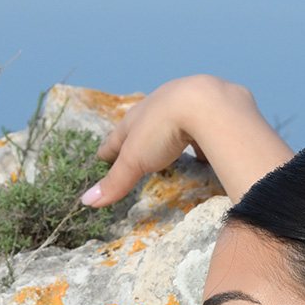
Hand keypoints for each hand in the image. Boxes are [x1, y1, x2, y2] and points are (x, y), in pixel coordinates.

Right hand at [86, 75, 293, 207]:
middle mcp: (164, 104)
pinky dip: (205, 136)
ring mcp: (192, 103)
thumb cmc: (164, 130)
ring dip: (173, 131)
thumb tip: (86, 202)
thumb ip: (116, 181)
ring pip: (178, 119)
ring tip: (172, 145)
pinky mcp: (219, 109)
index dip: (110, 148)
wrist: (208, 104)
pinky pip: (209, 124)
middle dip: (140, 134)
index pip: (119, 135)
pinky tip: (209, 145)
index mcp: (140, 115)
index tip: (101, 155)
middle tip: (135, 145)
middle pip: (147, 122)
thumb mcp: (136, 159)